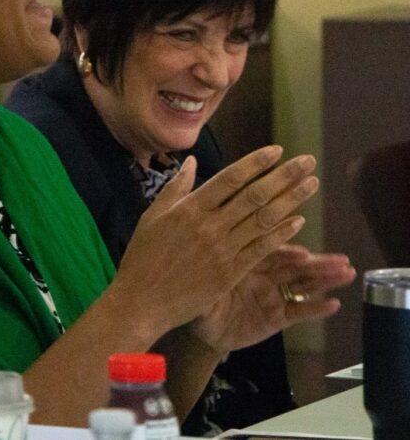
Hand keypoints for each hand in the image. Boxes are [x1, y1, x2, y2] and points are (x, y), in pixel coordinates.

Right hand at [110, 146, 318, 340]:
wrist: (142, 301)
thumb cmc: (142, 258)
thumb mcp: (152, 217)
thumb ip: (175, 188)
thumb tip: (191, 162)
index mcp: (189, 209)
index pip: (230, 179)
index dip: (256, 163)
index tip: (277, 151)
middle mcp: (209, 226)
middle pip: (254, 196)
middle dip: (284, 176)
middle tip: (307, 161)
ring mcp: (222, 250)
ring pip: (264, 220)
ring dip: (291, 201)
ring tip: (311, 184)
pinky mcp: (230, 273)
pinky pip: (261, 249)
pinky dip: (281, 234)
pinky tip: (298, 221)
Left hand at [189, 244, 356, 352]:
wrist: (203, 332)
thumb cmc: (199, 301)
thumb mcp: (200, 287)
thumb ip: (204, 275)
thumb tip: (198, 260)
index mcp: (245, 261)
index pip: (269, 252)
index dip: (287, 252)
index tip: (303, 253)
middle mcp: (263, 275)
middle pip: (293, 266)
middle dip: (317, 263)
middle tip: (341, 260)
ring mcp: (273, 295)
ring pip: (302, 285)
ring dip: (325, 279)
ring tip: (348, 273)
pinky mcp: (278, 317)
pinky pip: (299, 311)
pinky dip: (316, 308)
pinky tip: (335, 304)